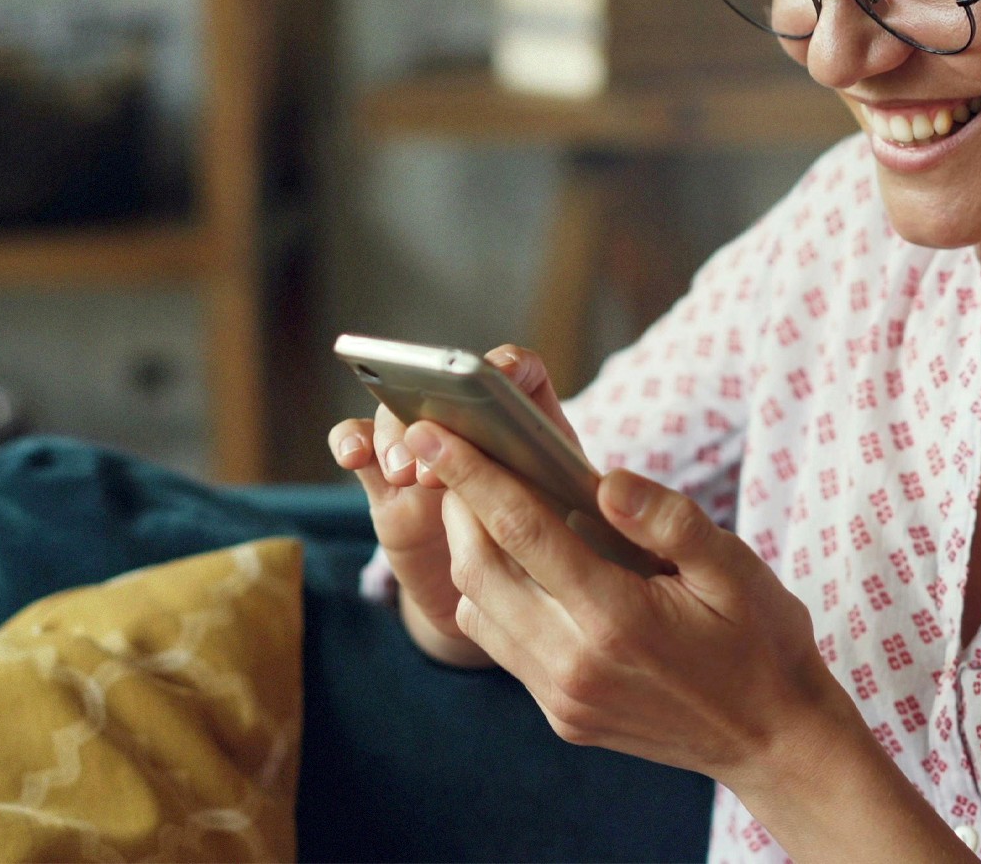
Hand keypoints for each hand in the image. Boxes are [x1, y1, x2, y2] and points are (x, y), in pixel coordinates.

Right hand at [328, 344, 582, 658]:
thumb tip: (612, 494)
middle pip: (448, 390)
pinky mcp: (389, 486)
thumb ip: (628, 517)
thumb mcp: (608, 541)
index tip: (499, 376)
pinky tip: (354, 455)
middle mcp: (477, 431)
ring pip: (403, 415)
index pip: (521, 376)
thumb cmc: (579, 570)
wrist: (523, 612)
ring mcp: (429, 456)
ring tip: (407, 471)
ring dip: (399, 430)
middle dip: (442, 409)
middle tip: (443, 445)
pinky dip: (352, 441)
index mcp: (535, 429)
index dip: (508, 369)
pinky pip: (361, 449)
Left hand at [397, 414, 848, 786]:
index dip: (471, 473)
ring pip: (476, 609)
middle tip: (459, 455)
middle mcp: (575, 662)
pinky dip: (491, 595)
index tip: (432, 430)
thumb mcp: (736, 568)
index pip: (521, 529)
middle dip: (457, 504)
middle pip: (479, 567)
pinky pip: (501, 644)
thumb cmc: (762, 642)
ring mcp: (562, 696)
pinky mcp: (562, 715)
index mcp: (617, 617)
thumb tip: (606, 480)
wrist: (776, 741)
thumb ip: (670, 519)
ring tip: (488, 506)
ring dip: (470, 551)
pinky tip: (523, 567)